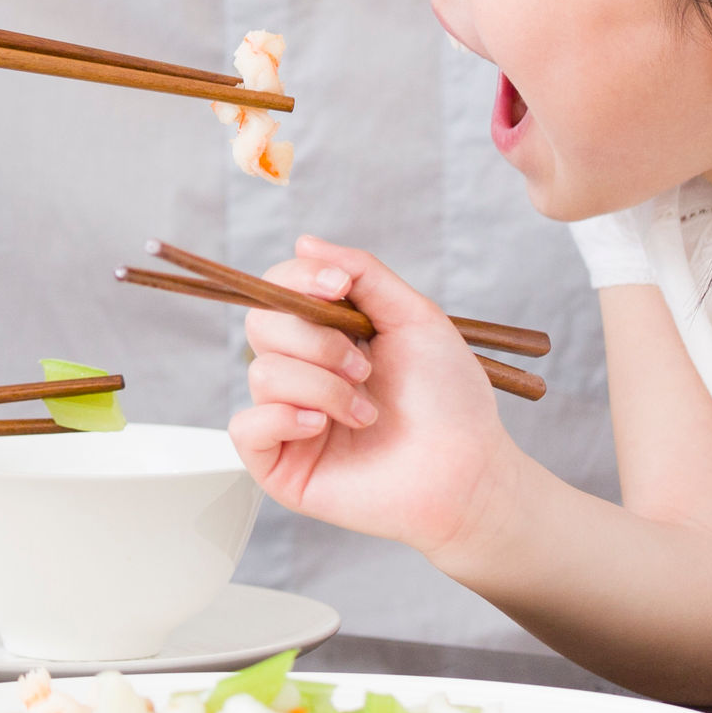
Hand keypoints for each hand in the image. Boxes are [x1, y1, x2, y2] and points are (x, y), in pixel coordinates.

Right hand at [225, 236, 523, 556]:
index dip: (298, 280)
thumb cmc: (448, 400)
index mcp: (329, 336)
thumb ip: (363, 274)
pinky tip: (324, 427)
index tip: (338, 287)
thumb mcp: (414, 318)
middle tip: (365, 367)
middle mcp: (303, 373)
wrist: (465, 471)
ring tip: (367, 412)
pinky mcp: (278, 465)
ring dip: (322, 387)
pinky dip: (284, 418)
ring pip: (263, 373)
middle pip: (262, 324)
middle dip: (317, 340)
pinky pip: (245, 426)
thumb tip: (304, 242)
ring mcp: (288, 419)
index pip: (280, 291)